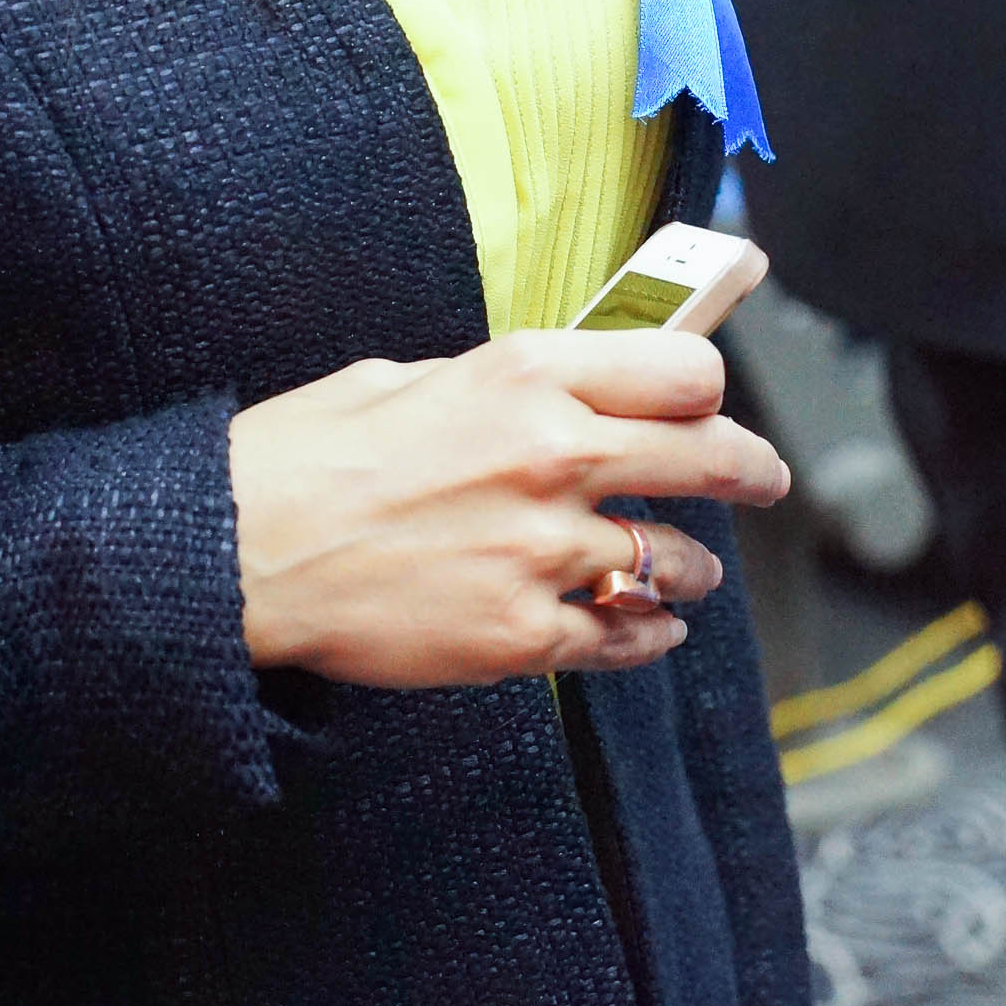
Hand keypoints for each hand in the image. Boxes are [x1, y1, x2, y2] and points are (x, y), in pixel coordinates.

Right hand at [228, 329, 788, 687]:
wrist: (245, 549)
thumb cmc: (311, 454)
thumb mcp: (410, 377)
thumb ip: (500, 385)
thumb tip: (561, 384)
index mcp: (524, 373)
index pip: (681, 369)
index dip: (709, 386)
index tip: (715, 399)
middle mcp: (552, 454)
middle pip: (712, 457)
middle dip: (750, 469)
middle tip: (761, 477)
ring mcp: (543, 550)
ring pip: (677, 559)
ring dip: (687, 565)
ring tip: (682, 570)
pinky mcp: (523, 634)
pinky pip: (625, 636)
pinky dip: (646, 633)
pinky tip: (647, 626)